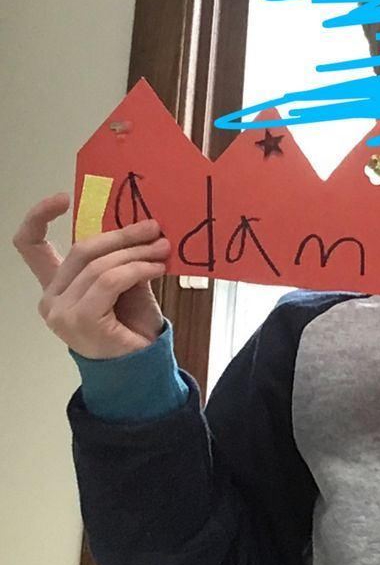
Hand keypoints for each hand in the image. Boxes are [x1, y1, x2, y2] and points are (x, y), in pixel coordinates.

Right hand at [14, 192, 169, 358]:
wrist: (142, 368)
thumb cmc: (133, 328)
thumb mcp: (126, 287)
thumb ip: (120, 261)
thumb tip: (138, 228)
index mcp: (56, 286)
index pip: (31, 247)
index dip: (39, 217)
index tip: (64, 197)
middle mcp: (51, 299)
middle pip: (81, 250)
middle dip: (122, 235)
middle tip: (154, 228)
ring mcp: (61, 311)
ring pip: (99, 265)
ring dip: (136, 252)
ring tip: (163, 248)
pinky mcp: (80, 319)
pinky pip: (110, 281)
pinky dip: (136, 269)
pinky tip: (157, 267)